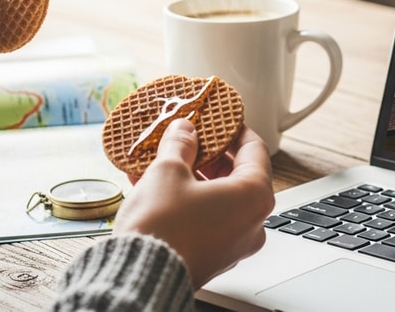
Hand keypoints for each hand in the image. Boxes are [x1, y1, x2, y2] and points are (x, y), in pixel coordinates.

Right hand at [114, 119, 273, 287]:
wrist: (140, 275)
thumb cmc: (162, 227)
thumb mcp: (168, 171)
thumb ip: (181, 144)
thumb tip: (185, 131)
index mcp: (253, 197)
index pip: (255, 150)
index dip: (235, 130)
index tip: (220, 119)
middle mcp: (251, 223)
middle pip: (237, 175)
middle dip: (210, 155)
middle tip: (190, 138)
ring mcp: (233, 244)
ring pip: (218, 198)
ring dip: (194, 177)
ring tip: (166, 160)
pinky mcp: (212, 256)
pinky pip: (204, 219)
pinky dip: (187, 200)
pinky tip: (157, 186)